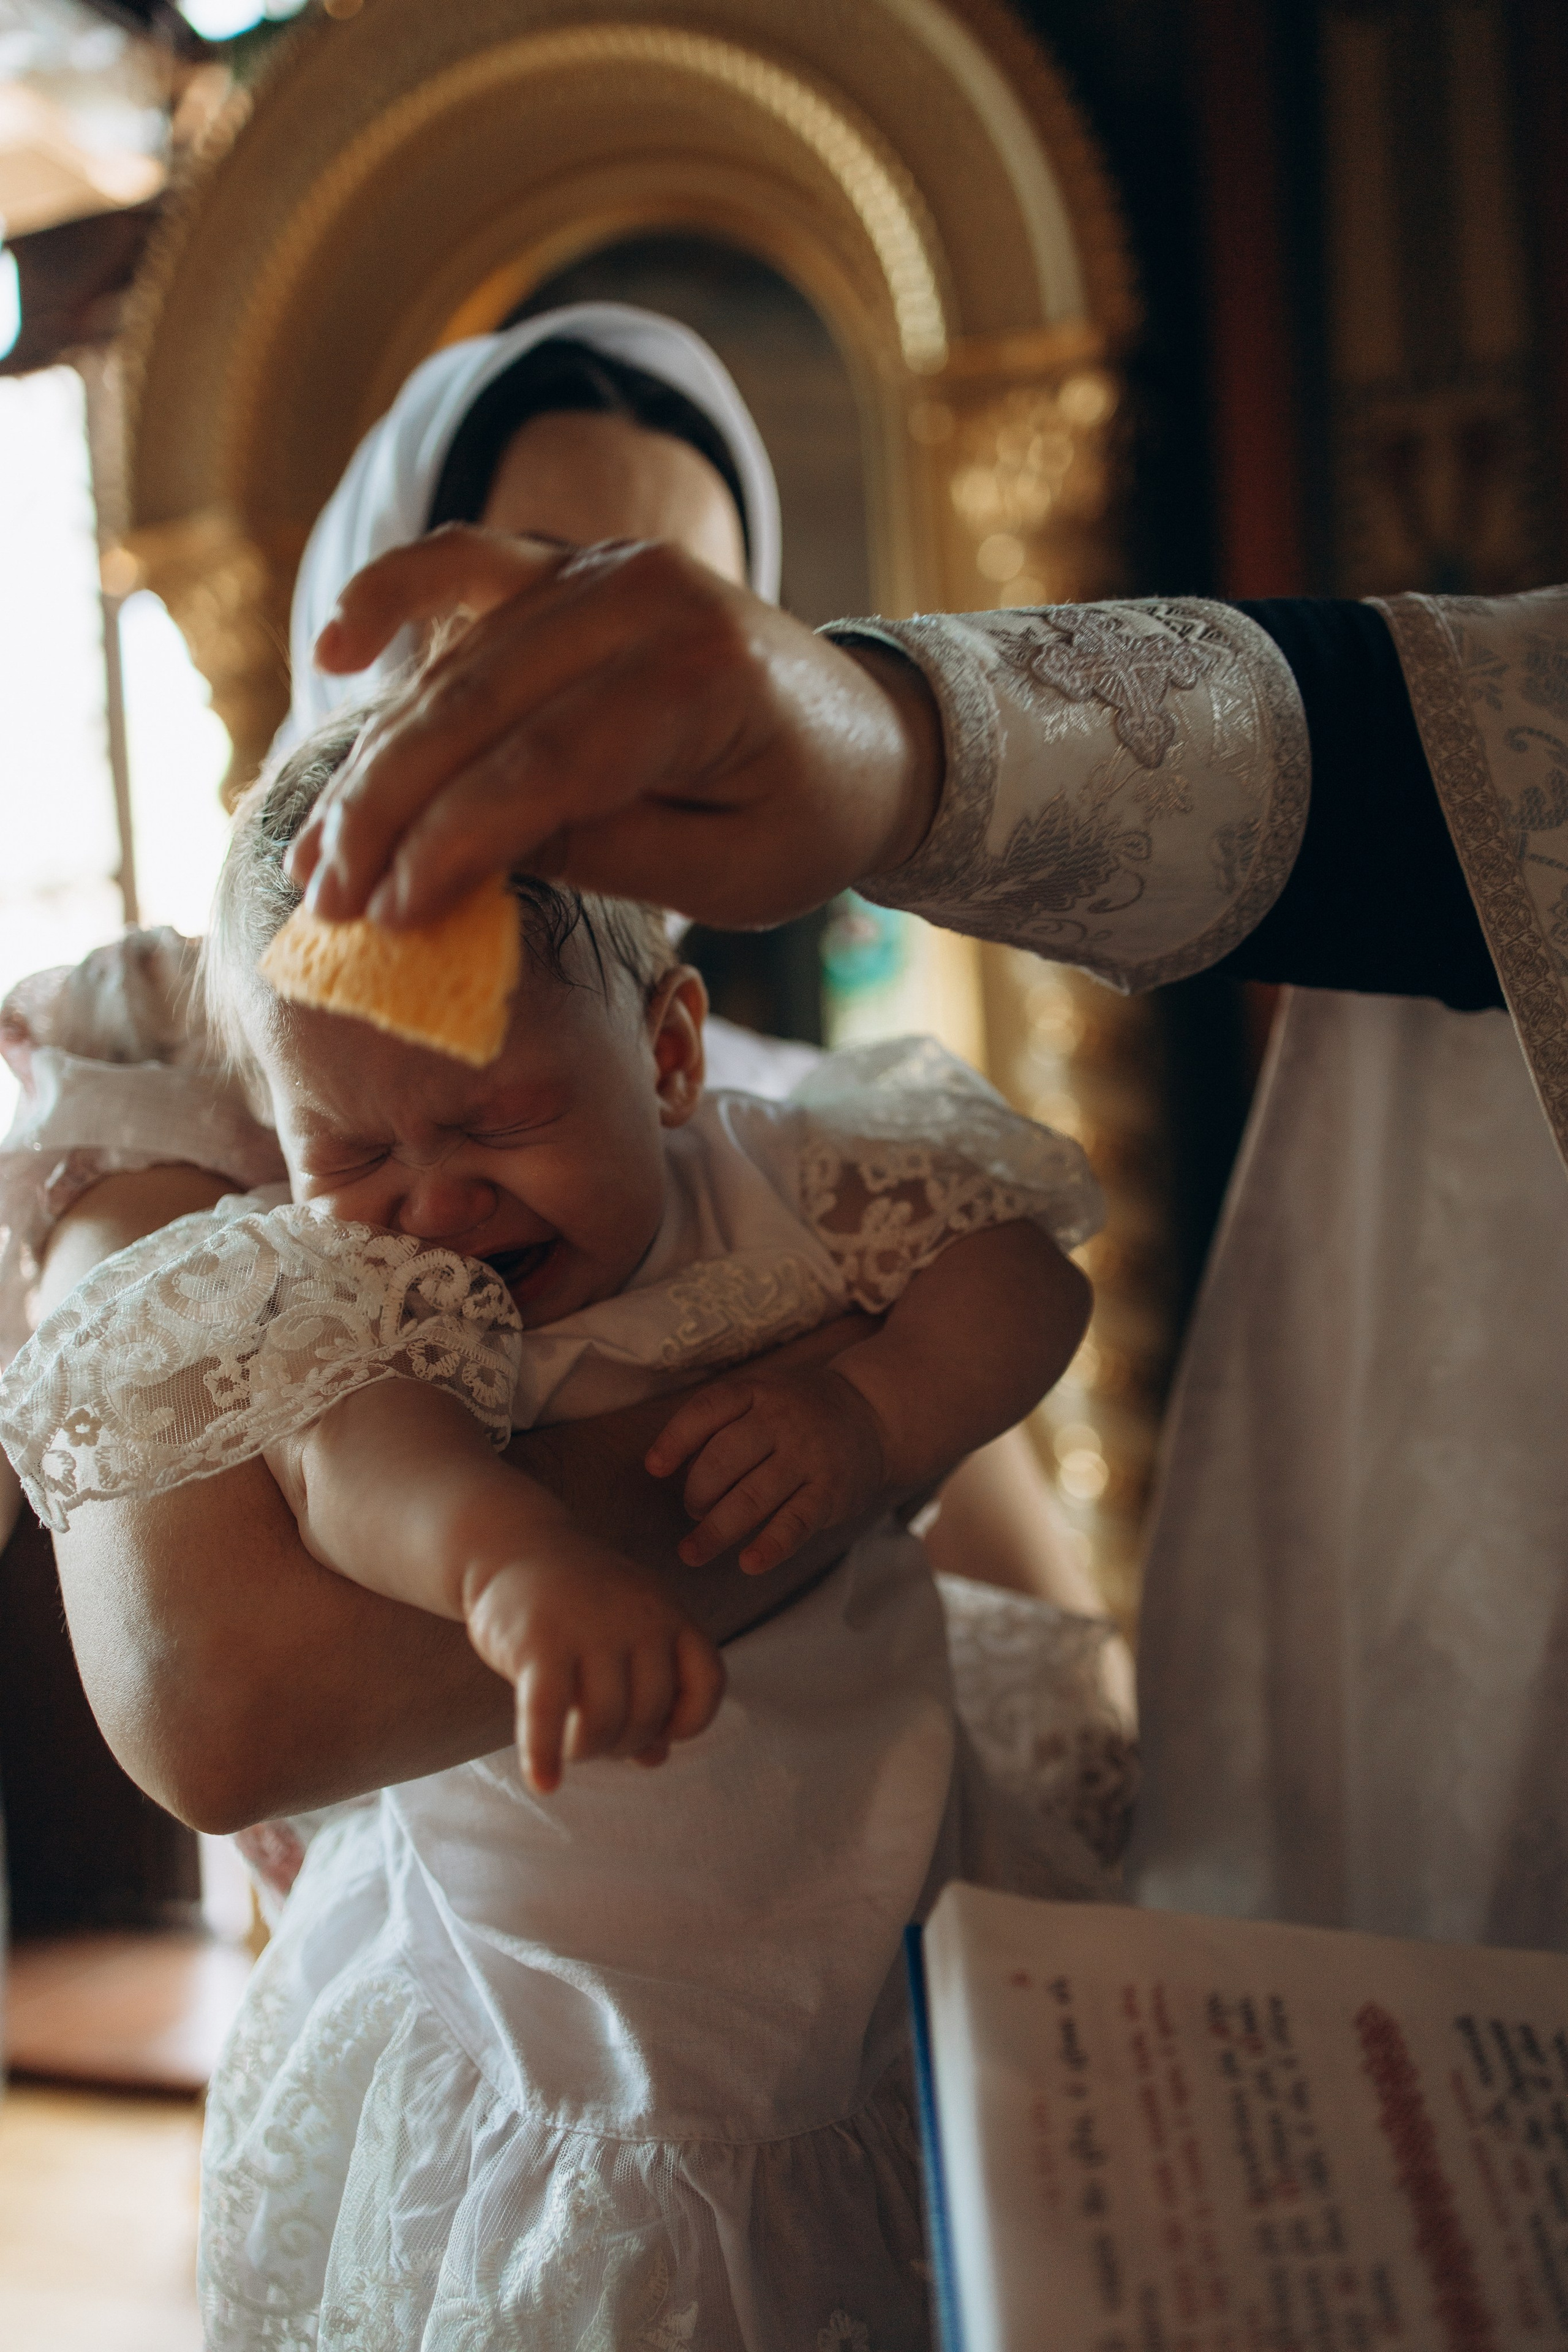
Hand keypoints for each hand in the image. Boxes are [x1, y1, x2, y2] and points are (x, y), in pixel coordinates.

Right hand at [284, 527, 942, 930]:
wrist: (871, 735)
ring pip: (455, 657)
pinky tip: (332, 648)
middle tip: (323, 900)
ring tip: (309, 848)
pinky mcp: (574, 563)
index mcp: (703, 679)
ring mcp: (604, 565)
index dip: (451, 842)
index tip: (385, 917)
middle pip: (478, 704)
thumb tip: (452, 854)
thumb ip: (598, 851)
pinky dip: (393, 595)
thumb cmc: (804, 821)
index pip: (544, 764)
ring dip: (371, 753)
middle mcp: (646, 597)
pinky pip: (467, 565)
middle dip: (385, 809)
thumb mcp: (726, 874)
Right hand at [462, 1540, 723, 1794]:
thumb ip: (648, 1690)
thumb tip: (655, 1760)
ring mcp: (589, 1630)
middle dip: (625, 1742)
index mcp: (670, 1613)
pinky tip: (544, 1783)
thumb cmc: (580, 1601)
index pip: (708, 1682)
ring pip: (604, 1722)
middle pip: (650, 1713)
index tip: (661, 1732)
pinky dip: (545, 1756)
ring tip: (569, 1747)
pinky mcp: (539, 1644)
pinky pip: (548, 1716)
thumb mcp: (627, 1633)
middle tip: (596, 1738)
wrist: (514, 1547)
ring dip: (587, 1751)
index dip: (689, 1721)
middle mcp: (638, 1620)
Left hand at [646, 1363, 888, 1574]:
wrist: (872, 1412)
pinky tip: (748, 1563)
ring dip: (716, 1530)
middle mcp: (781, 1420)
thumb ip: (717, 1422)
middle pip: (723, 1459)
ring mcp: (808, 1456)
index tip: (653, 1469)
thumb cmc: (796, 1411)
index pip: (707, 1411)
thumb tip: (661, 1467)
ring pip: (752, 1497)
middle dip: (697, 1493)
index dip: (675, 1440)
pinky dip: (770, 1546)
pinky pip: (795, 1523)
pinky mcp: (830, 1491)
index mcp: (756, 1391)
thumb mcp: (760, 1395)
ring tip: (692, 1553)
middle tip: (693, 1511)